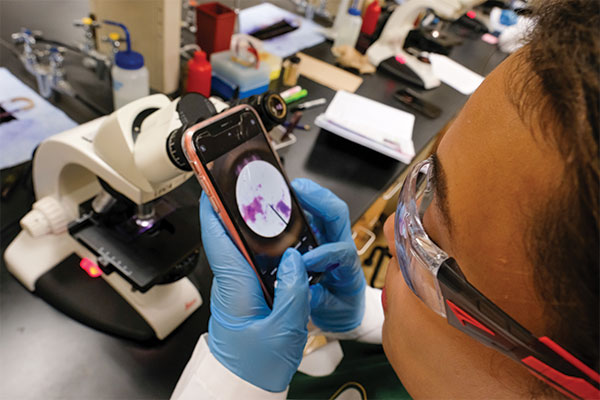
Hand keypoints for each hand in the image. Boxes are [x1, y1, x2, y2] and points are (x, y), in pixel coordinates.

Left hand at [200, 193, 309, 392]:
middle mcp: (232, 279)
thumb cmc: (255, 364)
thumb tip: (295, 260)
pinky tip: (280, 236)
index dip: (215, 201)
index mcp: (234, 284)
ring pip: (240, 243)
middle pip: (227, 231)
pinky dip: (262, 241)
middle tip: (253, 180)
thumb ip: (293, 291)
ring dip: (250, 220)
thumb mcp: (283, 330)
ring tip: (270, 201)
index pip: (216, 233)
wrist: (243, 385)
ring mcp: (238, 284)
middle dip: (237, 203)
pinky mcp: (247, 290)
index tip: (217, 175)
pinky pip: (251, 257)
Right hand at [291, 179, 365, 332]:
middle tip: (298, 190)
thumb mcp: (332, 310)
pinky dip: (300, 204)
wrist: (347, 310)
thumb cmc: (339, 307)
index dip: (325, 252)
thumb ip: (320, 300)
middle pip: (336, 215)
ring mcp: (330, 238)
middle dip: (319, 199)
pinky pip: (312, 215)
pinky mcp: (319, 236)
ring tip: (289, 188)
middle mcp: (341, 246)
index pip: (341, 252)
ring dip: (310, 196)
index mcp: (348, 267)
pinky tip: (284, 199)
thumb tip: (305, 291)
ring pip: (325, 209)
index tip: (306, 260)